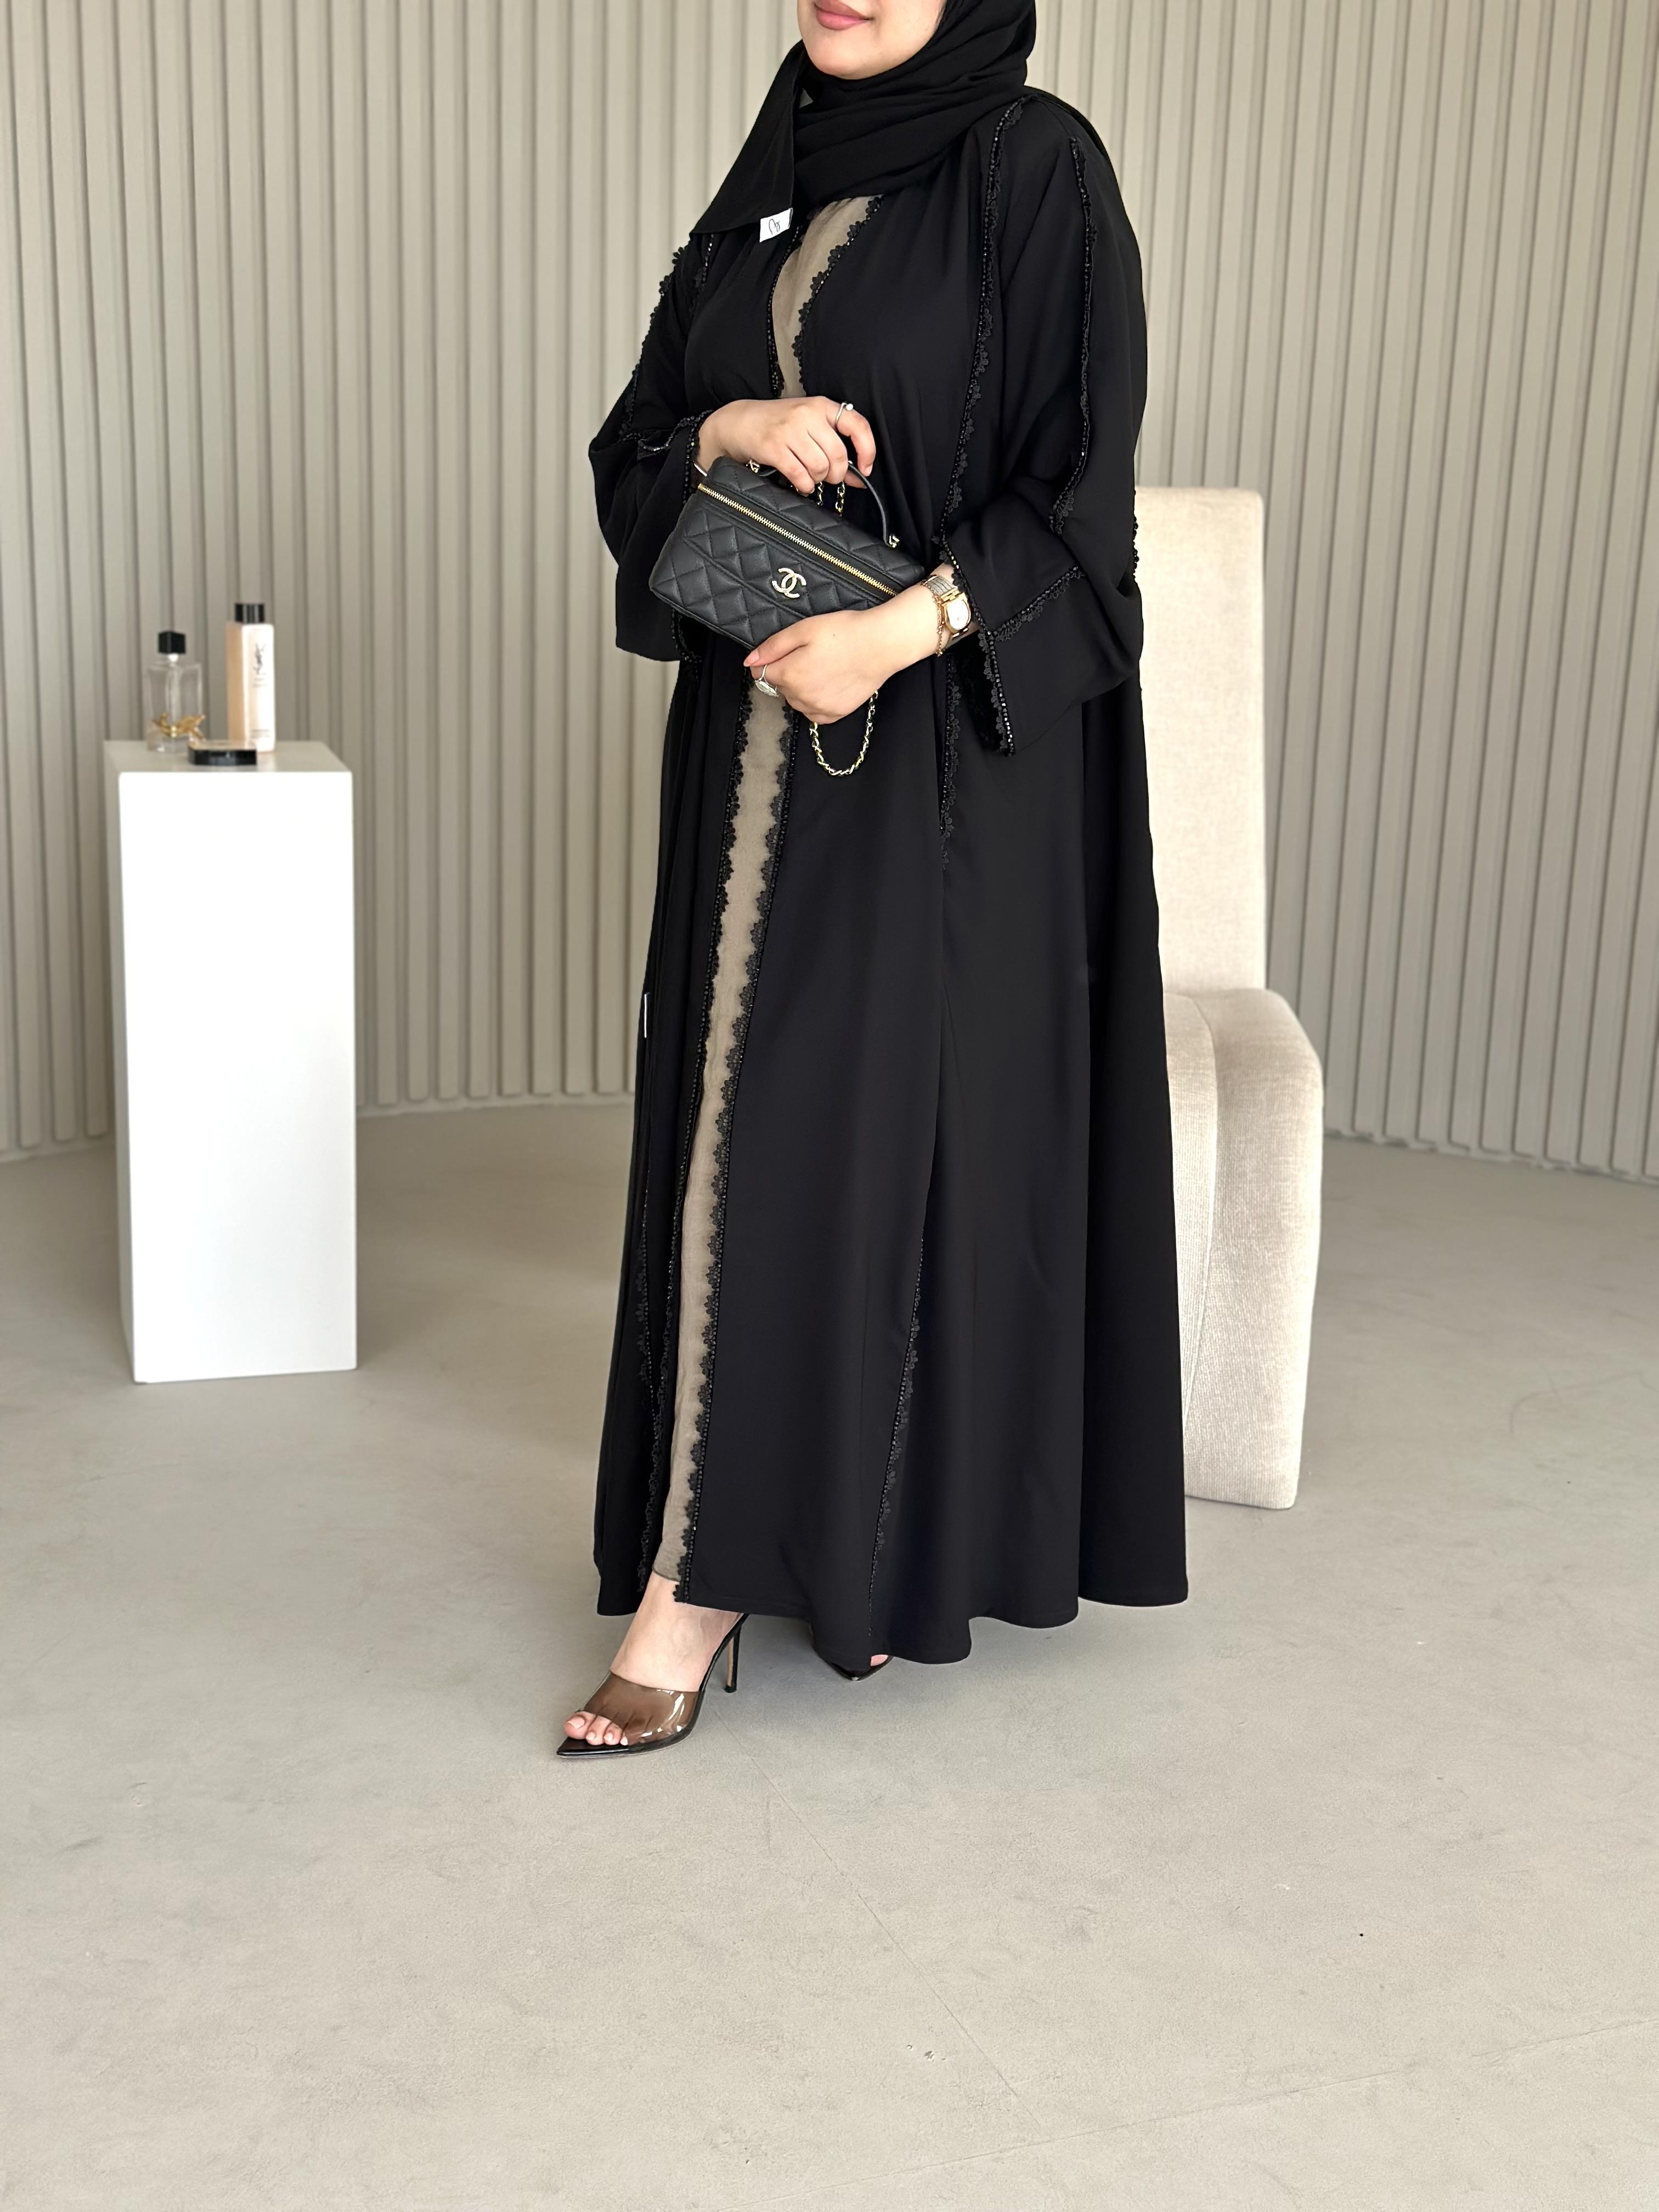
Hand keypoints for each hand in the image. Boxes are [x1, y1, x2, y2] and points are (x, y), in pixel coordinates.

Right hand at [697, 395, 875, 495]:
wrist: (739, 421)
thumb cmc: (777, 425)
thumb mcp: (808, 426)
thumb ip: (833, 447)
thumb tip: (859, 479)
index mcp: (821, 406)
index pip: (857, 425)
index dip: (867, 450)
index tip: (865, 468)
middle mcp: (807, 414)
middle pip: (838, 455)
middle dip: (836, 474)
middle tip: (827, 477)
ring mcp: (790, 430)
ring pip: (820, 467)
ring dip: (818, 480)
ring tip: (809, 476)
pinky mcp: (774, 447)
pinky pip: (801, 476)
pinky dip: (804, 485)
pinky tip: (800, 481)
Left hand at [744, 588, 938, 724]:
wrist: (881, 645)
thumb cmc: (845, 632)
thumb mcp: (803, 630)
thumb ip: (772, 647)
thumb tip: (750, 661)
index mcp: (789, 676)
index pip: (762, 674)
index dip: (771, 660)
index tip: (786, 650)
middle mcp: (801, 697)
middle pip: (779, 688)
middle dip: (787, 672)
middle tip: (809, 654)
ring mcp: (819, 708)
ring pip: (796, 701)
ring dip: (800, 688)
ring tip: (821, 667)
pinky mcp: (835, 713)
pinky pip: (814, 713)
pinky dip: (815, 701)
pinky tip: (827, 683)